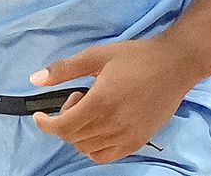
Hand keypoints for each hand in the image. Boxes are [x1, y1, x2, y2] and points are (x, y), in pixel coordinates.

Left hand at [30, 38, 200, 163]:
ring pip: (87, 148)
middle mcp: (113, 123)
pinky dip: (94, 147)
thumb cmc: (137, 57)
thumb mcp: (97, 55)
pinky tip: (99, 127)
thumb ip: (64, 69)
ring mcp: (127, 135)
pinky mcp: (138, 141)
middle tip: (78, 98)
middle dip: (65, 120)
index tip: (38, 117)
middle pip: (73, 138)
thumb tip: (34, 79)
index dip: (45, 124)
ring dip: (79, 133)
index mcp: (101, 101)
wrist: (175, 64)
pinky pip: (106, 156)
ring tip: (92, 109)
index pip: (63, 127)